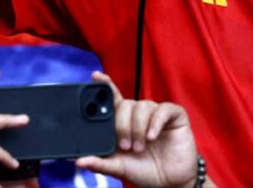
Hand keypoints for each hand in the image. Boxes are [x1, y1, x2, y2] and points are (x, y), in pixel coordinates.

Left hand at [76, 72, 197, 187]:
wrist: (169, 182)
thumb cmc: (143, 171)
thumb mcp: (118, 167)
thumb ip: (99, 162)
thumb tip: (78, 161)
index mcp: (123, 121)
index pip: (112, 98)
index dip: (105, 85)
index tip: (95, 76)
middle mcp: (138, 114)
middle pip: (125, 104)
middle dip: (122, 125)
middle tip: (125, 146)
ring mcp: (156, 114)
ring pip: (142, 106)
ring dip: (138, 128)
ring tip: (140, 147)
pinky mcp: (175, 116)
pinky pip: (163, 110)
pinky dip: (156, 123)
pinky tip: (152, 136)